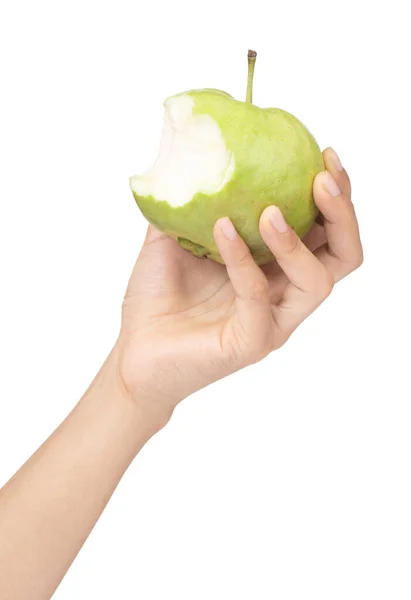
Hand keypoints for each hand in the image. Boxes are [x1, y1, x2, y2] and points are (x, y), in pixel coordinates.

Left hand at [117, 147, 362, 421]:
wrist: (133, 349)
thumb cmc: (157, 297)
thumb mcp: (174, 236)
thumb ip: (192, 200)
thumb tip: (197, 150)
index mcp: (276, 266)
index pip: (326, 230)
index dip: (335, 194)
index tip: (324, 154)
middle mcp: (284, 292)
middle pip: (343, 256)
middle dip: (342, 214)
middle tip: (322, 178)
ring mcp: (272, 320)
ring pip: (317, 282)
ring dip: (296, 240)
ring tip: (270, 211)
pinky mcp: (252, 341)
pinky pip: (257, 296)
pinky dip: (242, 259)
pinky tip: (221, 229)